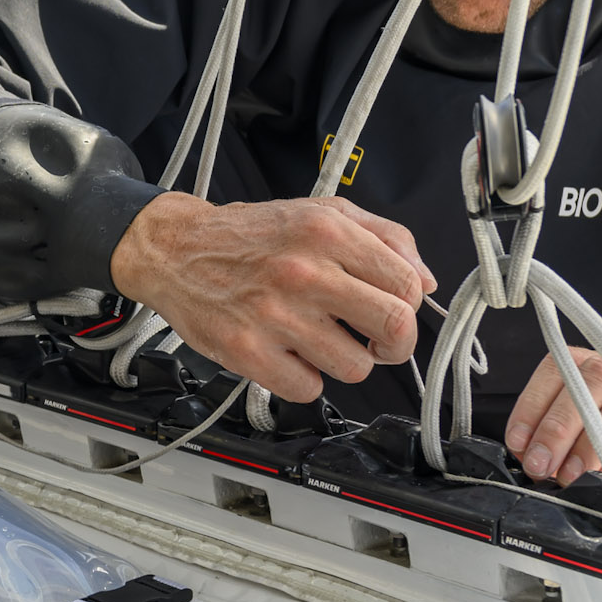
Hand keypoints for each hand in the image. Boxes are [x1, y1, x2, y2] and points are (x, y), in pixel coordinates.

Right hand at [111, 193, 434, 402]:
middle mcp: (304, 272)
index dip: (409, 306)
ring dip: (345, 361)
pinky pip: (308, 389)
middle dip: (395, 343)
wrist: (175, 250)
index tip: (393, 310)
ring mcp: (274, 315)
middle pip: (394, 328)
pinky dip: (304, 378)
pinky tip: (288, 353)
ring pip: (355, 367)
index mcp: (326, 232)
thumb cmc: (249, 235)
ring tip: (319, 341)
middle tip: (376, 341)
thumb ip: (383, 236)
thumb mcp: (320, 212)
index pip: (406, 285)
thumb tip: (425, 281)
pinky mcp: (247, 352)